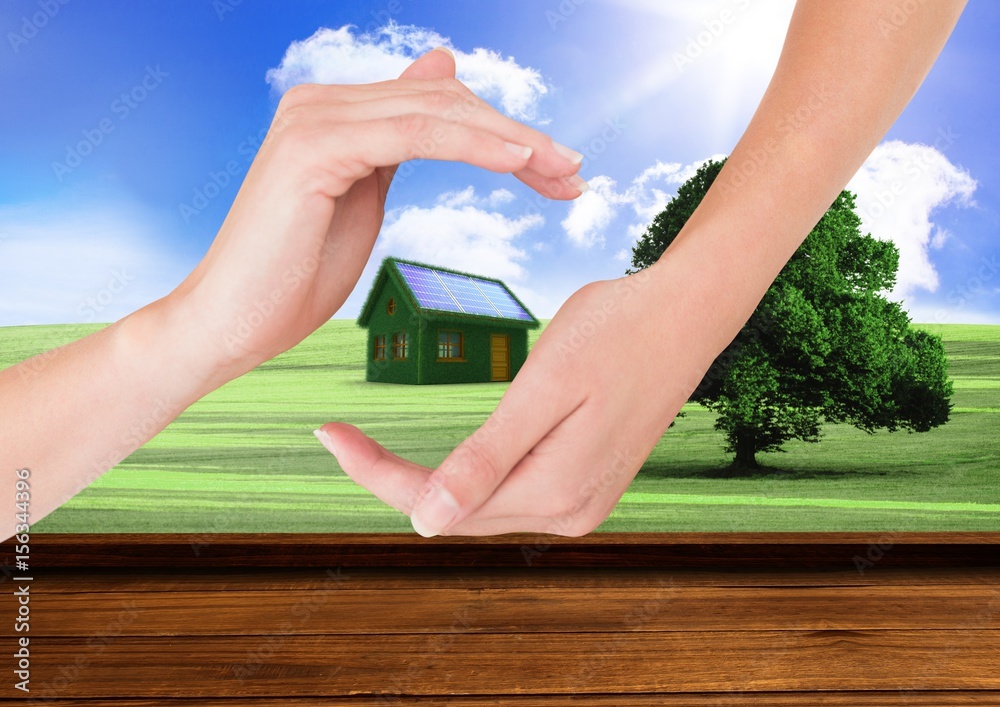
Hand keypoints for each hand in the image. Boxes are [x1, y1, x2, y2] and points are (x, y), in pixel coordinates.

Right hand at [158, 48, 585, 386]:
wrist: (227, 327)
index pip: (438, 105)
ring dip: (512, 141)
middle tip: (576, 172)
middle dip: (520, 136)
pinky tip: (521, 163)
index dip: (503, 132)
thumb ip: (401, 140)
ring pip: (440, 112)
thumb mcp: (363, 198)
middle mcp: (321, 101)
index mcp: (333, 113)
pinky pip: (416, 134)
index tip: (557, 171)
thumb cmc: (292, 278)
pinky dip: (474, 145)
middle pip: (447, 102)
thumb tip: (439, 76)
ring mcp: (314, 118)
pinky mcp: (314, 147)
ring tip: (564, 173)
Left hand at [317, 254, 723, 535]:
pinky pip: (512, 492)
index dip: (377, 475)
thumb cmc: (617, 331)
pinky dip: (471, 475)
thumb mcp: (545, 387)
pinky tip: (447, 456)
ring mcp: (582, 501)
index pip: (441, 505)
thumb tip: (425, 524)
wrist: (687, 311)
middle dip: (395, 478)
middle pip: (459, 512)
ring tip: (375, 445)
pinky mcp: (587, 481)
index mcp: (556, 491)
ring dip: (430, 481)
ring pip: (482, 505)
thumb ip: (488, 459)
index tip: (327, 434)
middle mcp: (570, 512)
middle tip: (340, 434)